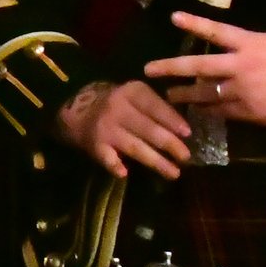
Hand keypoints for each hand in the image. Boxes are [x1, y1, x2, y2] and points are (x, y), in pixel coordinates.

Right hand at [53, 80, 190, 178]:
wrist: (77, 109)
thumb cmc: (117, 104)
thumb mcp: (135, 95)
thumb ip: (156, 106)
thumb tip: (185, 130)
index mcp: (131, 92)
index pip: (155, 106)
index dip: (172, 120)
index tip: (188, 133)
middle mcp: (118, 108)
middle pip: (148, 129)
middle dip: (170, 144)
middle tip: (186, 157)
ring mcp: (106, 127)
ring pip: (134, 146)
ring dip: (156, 161)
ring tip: (174, 173)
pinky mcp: (95, 144)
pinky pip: (107, 157)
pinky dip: (115, 166)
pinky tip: (124, 173)